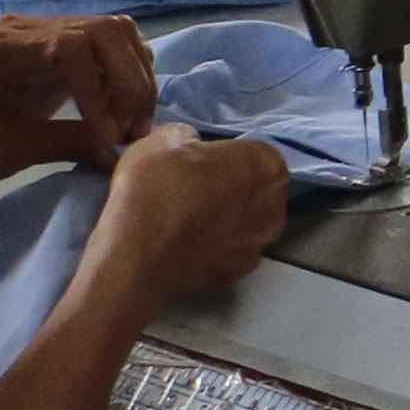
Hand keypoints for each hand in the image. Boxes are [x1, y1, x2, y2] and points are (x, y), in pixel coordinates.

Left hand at [0, 15, 161, 188]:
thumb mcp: (3, 152)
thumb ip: (63, 145)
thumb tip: (118, 152)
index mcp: (3, 48)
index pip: (76, 47)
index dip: (104, 90)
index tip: (111, 135)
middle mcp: (27, 29)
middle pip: (106, 31)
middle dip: (130, 81)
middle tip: (134, 129)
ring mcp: (43, 35)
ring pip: (115, 34)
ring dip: (134, 76)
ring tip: (133, 122)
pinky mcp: (54, 50)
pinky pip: (106, 47)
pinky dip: (125, 75)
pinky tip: (120, 112)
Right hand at [74, 125, 290, 306]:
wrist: (135, 256)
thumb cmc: (154, 188)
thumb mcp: (161, 140)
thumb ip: (186, 135)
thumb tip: (190, 143)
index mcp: (265, 165)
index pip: (254, 153)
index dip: (225, 157)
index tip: (199, 165)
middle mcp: (275, 206)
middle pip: (255, 189)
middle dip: (231, 188)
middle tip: (191, 190)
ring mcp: (259, 244)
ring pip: (245, 223)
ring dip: (224, 220)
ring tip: (186, 221)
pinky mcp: (239, 274)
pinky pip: (229, 252)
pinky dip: (213, 248)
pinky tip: (186, 245)